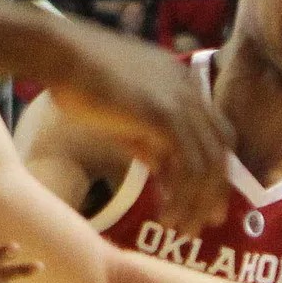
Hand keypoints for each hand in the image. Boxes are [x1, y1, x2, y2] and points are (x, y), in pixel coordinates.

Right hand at [43, 26, 232, 231]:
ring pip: (207, 164)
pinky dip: (182, 196)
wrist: (60, 53)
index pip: (216, 132)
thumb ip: (147, 140)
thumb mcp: (123, 116)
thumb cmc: (80, 80)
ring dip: (197, 202)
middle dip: (215, 191)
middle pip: (220, 150)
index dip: (215, 168)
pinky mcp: (163, 115)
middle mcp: (189, 92)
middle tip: (207, 222)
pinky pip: (188, 164)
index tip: (207, 198)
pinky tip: (165, 214)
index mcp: (182, 86)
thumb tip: (162, 169)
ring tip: (181, 228)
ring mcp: (180, 102)